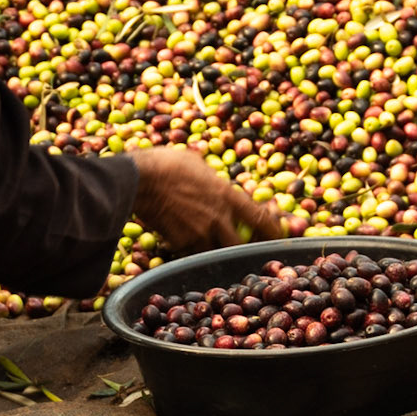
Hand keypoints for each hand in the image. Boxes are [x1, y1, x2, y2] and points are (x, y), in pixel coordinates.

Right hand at [131, 147, 282, 254]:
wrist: (139, 179)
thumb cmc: (167, 163)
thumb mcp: (198, 165)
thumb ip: (212, 180)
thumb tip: (215, 183)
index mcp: (227, 195)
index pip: (260, 219)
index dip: (273, 231)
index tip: (278, 235)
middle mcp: (217, 218)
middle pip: (241, 246)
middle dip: (243, 249)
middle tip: (242, 248)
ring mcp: (199, 233)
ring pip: (216, 252)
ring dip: (215, 250)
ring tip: (208, 243)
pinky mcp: (180, 243)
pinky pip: (192, 252)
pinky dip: (192, 249)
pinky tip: (184, 238)